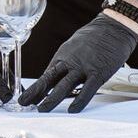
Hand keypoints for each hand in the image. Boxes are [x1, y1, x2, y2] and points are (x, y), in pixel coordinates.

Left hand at [19, 13, 137, 112]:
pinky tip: (72, 110)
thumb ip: (66, 61)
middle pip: (49, 79)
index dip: (35, 88)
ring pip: (64, 86)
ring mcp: (83, 67)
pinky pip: (87, 90)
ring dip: (51, 99)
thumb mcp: (74, 46)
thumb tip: (56, 76)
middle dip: (35, 93)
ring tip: (41, 110)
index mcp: (63, 55)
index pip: (46, 75)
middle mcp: (70, 61)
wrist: (114, 26)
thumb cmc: (95, 38)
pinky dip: (79, 101)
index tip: (26, 98)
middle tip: (23, 104)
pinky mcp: (98, 72)